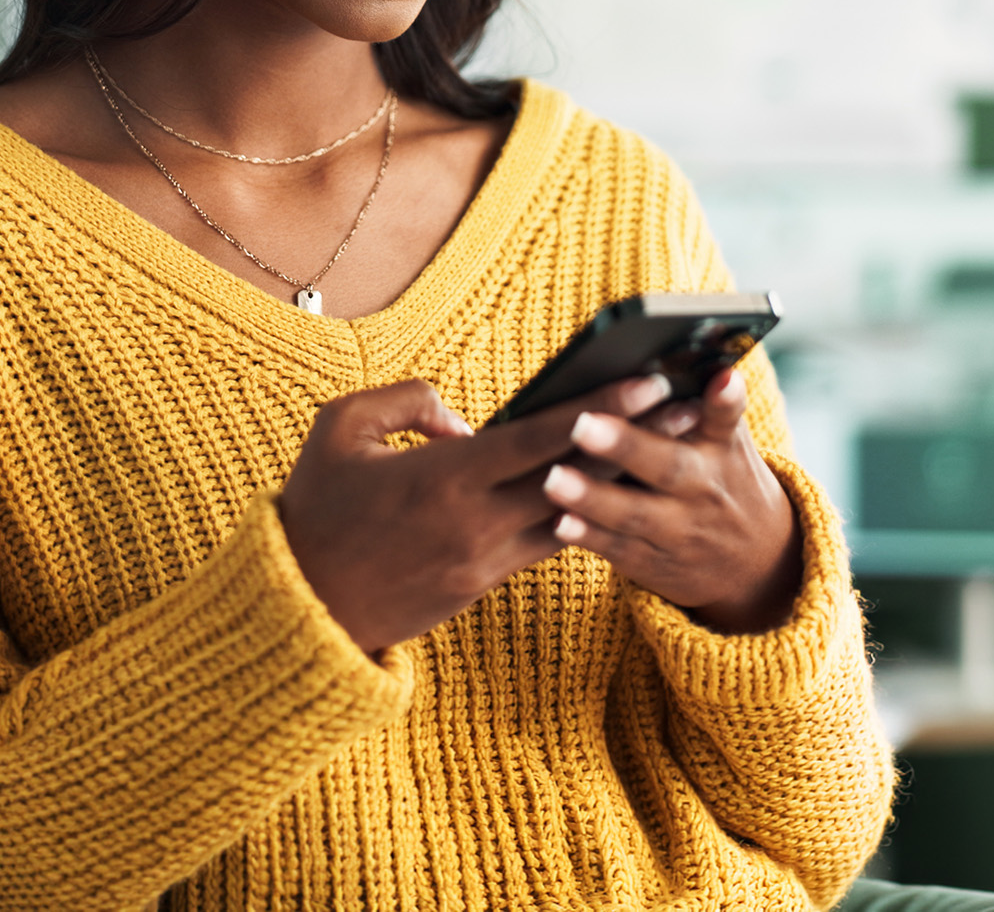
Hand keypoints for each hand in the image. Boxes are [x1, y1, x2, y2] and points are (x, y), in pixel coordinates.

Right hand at [280, 372, 674, 653]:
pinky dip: (581, 514)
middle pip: (578, 476)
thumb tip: (461, 417)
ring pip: (572, 515)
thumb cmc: (314, 511)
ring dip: (624, 480)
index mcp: (445, 479)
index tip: (650, 384)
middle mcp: (477, 523)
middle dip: (638, 441)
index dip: (600, 410)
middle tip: (694, 410)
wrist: (299, 609)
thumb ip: (404, 401)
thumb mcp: (339, 430)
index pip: (541, 439)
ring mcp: (484, 561)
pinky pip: (543, 543)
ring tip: (671, 448)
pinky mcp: (482, 585)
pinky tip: (614, 492)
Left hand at [541, 366, 802, 633]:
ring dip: (593, 498)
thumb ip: (707, 406)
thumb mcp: (729, 441)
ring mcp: (680, 532)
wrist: (757, 562)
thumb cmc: (725, 477)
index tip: (722, 376)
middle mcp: (704, 490)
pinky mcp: (655, 563)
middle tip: (582, 424)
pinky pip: (620, 550)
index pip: (727, 418)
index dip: (725, 398)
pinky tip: (559, 523)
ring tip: (553, 479)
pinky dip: (590, 537)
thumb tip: (677, 362)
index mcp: (723, 448)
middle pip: (668, 466)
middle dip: (626, 446)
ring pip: (635, 514)